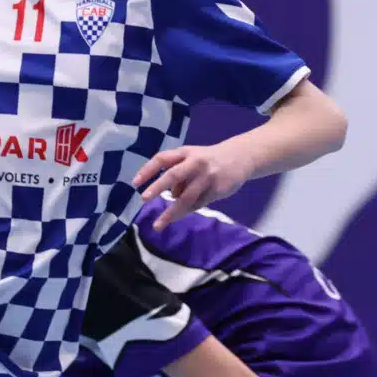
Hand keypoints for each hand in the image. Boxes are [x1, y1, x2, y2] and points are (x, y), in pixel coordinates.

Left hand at [132, 143, 254, 227]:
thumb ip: (178, 172)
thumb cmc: (208, 159)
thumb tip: (169, 195)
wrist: (241, 157)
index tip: (135, 183)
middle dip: (157, 187)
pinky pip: (198, 204)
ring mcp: (208, 176)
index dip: (148, 170)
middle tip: (143, 199)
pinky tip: (178, 215)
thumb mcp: (191, 157)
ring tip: (158, 224)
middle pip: (174, 175)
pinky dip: (186, 211)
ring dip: (171, 212)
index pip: (162, 159)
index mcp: (185, 152)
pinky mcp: (218, 189)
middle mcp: (195, 162)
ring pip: (187, 197)